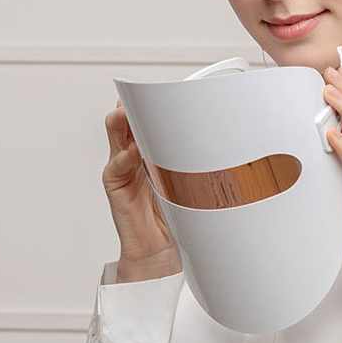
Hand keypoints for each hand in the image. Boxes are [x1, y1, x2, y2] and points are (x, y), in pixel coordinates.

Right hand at [103, 99, 181, 279]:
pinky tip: (132, 152)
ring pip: (116, 135)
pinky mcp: (116, 187)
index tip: (166, 90)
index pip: (149, 119)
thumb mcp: (192, 182)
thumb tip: (226, 145)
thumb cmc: (177, 217)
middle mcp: (136, 156)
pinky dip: (123, 157)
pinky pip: (115, 167)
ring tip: (127, 113)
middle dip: (133, 105)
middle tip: (143, 95)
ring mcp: (123, 169)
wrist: (161, 253)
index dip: (154, 104)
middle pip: (129, 120)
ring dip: (120, 122)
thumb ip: (197, 163)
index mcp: (154, 151)